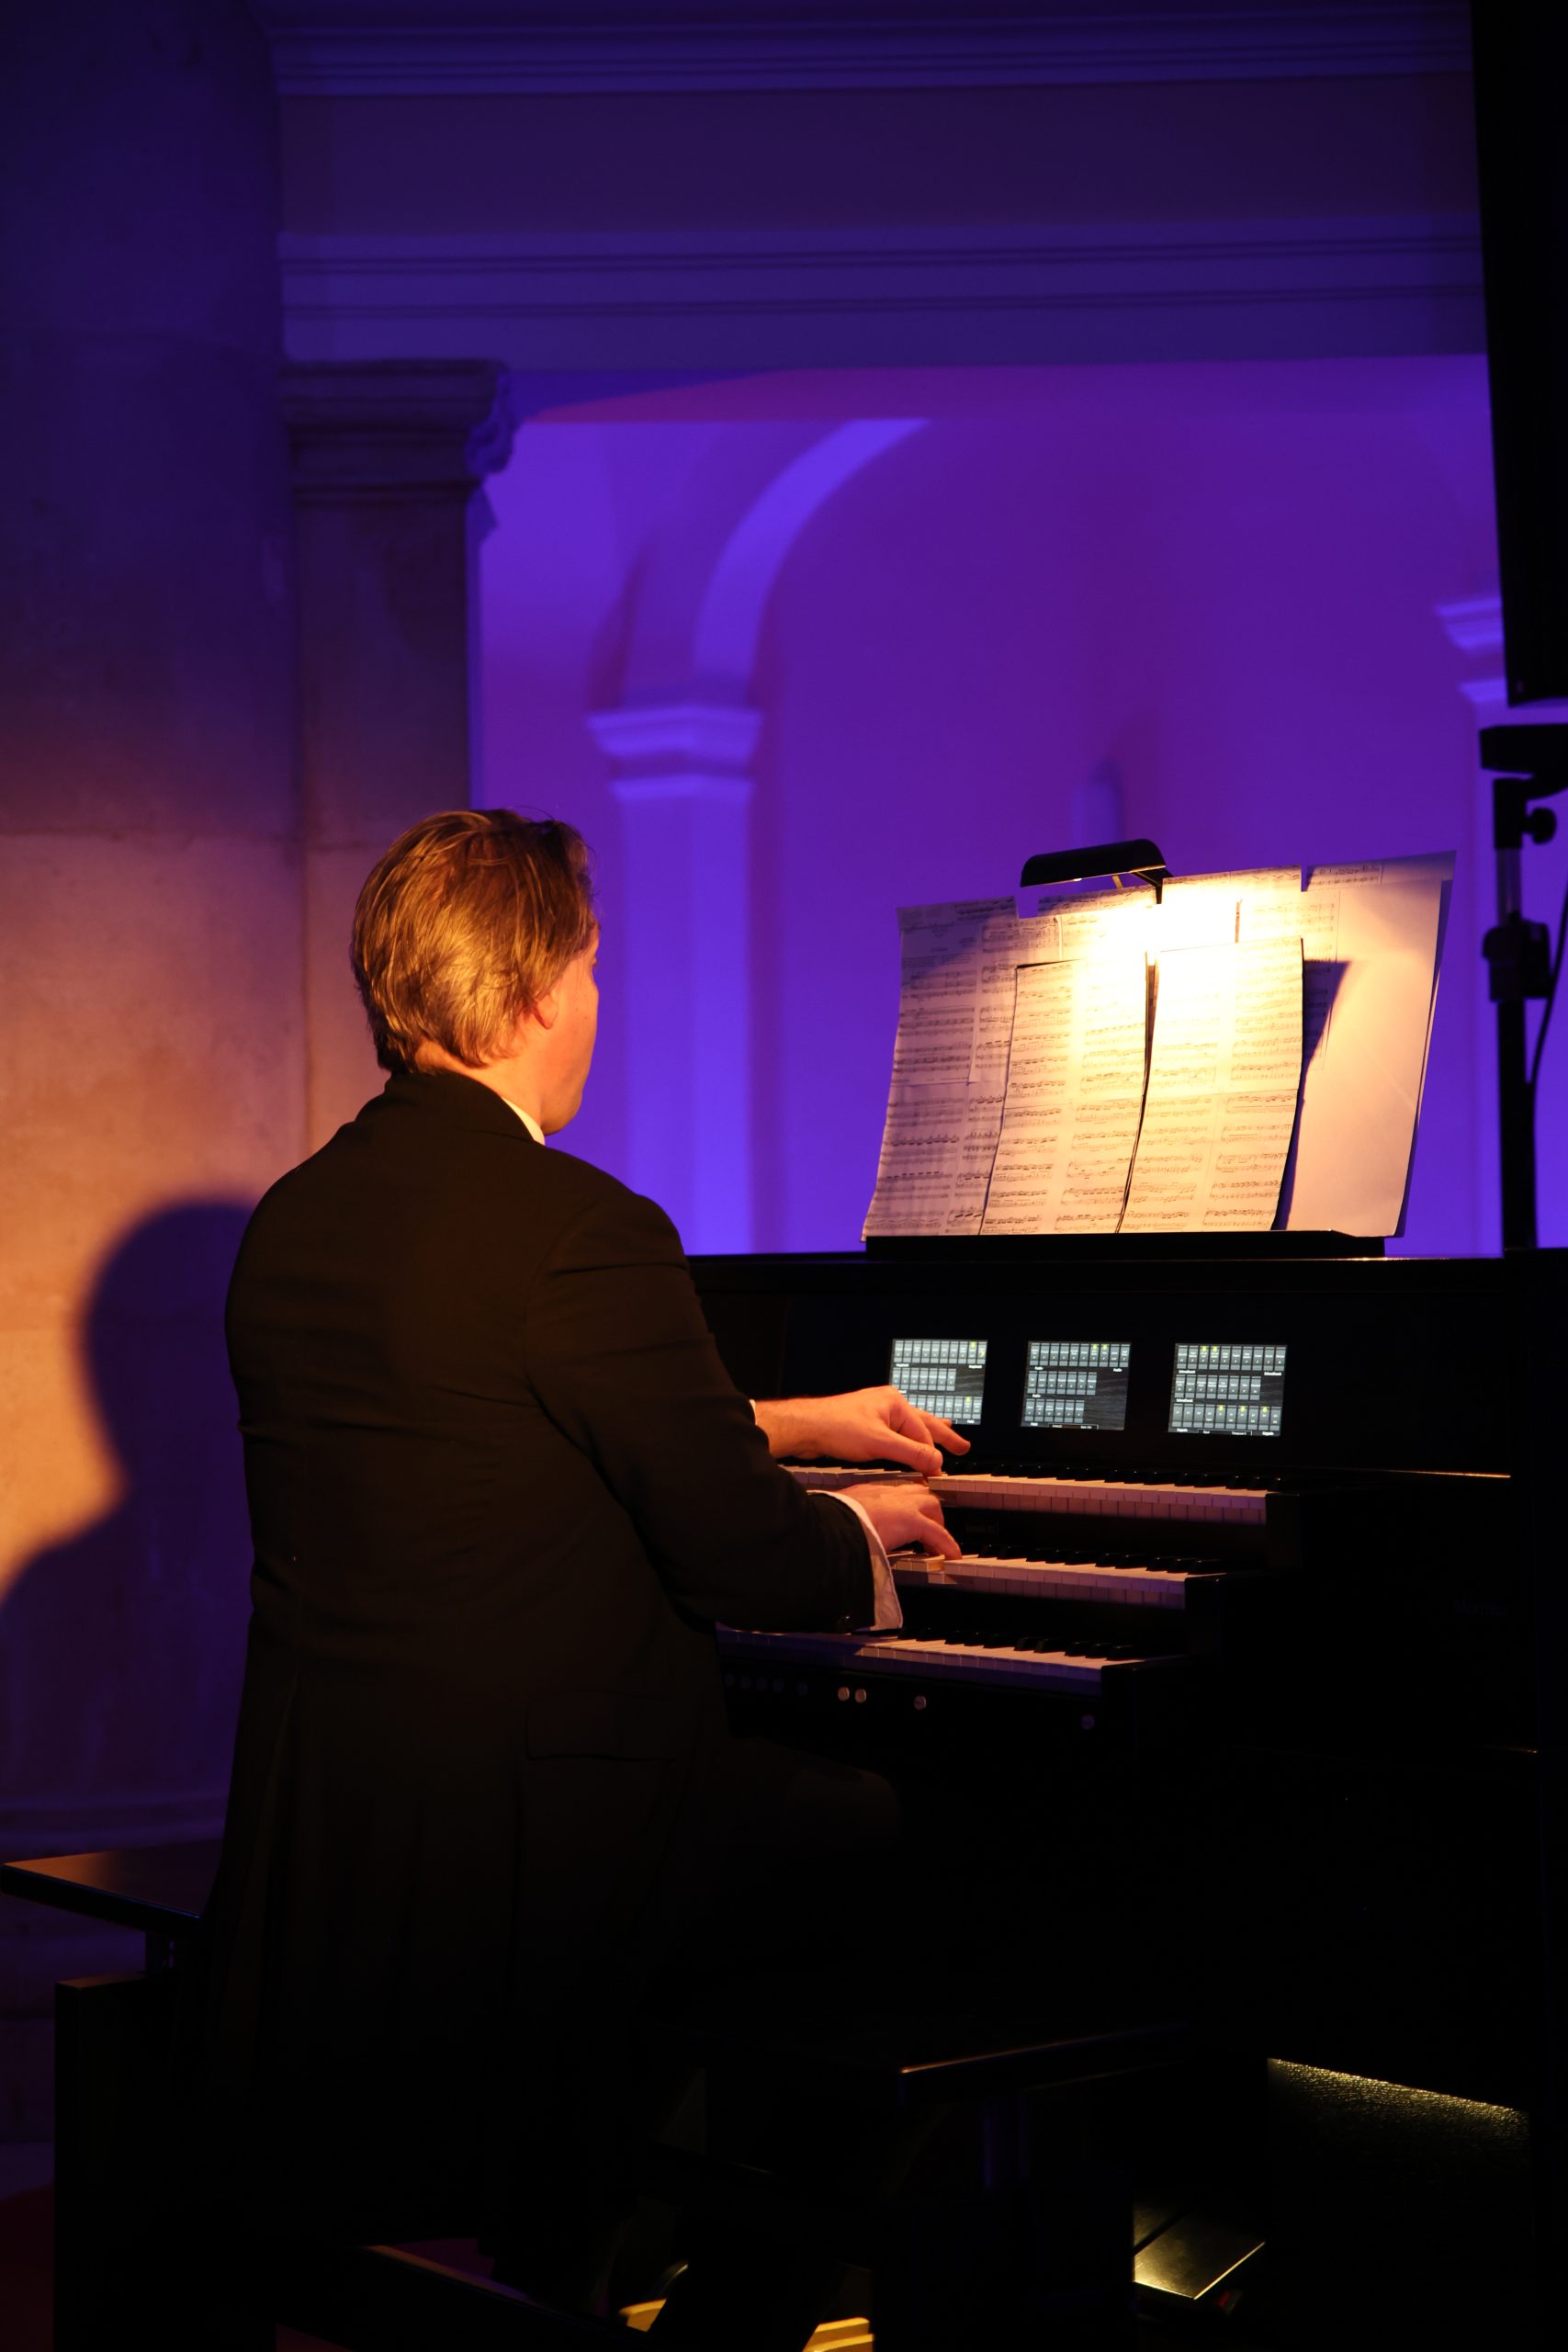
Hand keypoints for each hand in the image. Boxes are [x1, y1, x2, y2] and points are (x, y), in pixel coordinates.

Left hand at [754, 1386, 970, 1474]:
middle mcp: (888, 1405)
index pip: (923, 1433)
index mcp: (894, 1403)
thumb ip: (910, 1453)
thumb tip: (936, 1462)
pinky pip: (895, 1433)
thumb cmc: (836, 1427)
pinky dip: (907, 1440)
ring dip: (927, 1435)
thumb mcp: (879, 1443)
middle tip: (962, 1446)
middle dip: (944, 1435)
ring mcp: (877, 1414)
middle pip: (923, 1422)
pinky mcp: (866, 1425)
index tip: (938, 1474)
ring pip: (910, 1427)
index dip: (932, 1455)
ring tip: (946, 1433)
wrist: (806, 1427)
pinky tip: (909, 1443)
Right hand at [840, 1482, 960, 1560]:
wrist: (828, 1526)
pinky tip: (951, 1556)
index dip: (903, 1503)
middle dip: (926, 1508)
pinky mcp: (911, 1520)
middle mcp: (886, 1493)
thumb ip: (844, 1523)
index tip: (903, 1515)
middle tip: (928, 1527)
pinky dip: (947, 1544)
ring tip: (937, 1543)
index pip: (892, 1492)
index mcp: (866, 1492)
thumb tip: (838, 1540)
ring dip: (937, 1523)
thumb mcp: (836, 1519)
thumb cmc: (827, 1525)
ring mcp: (901, 1504)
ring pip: (931, 1506)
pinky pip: (938, 1533)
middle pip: (917, 1492)